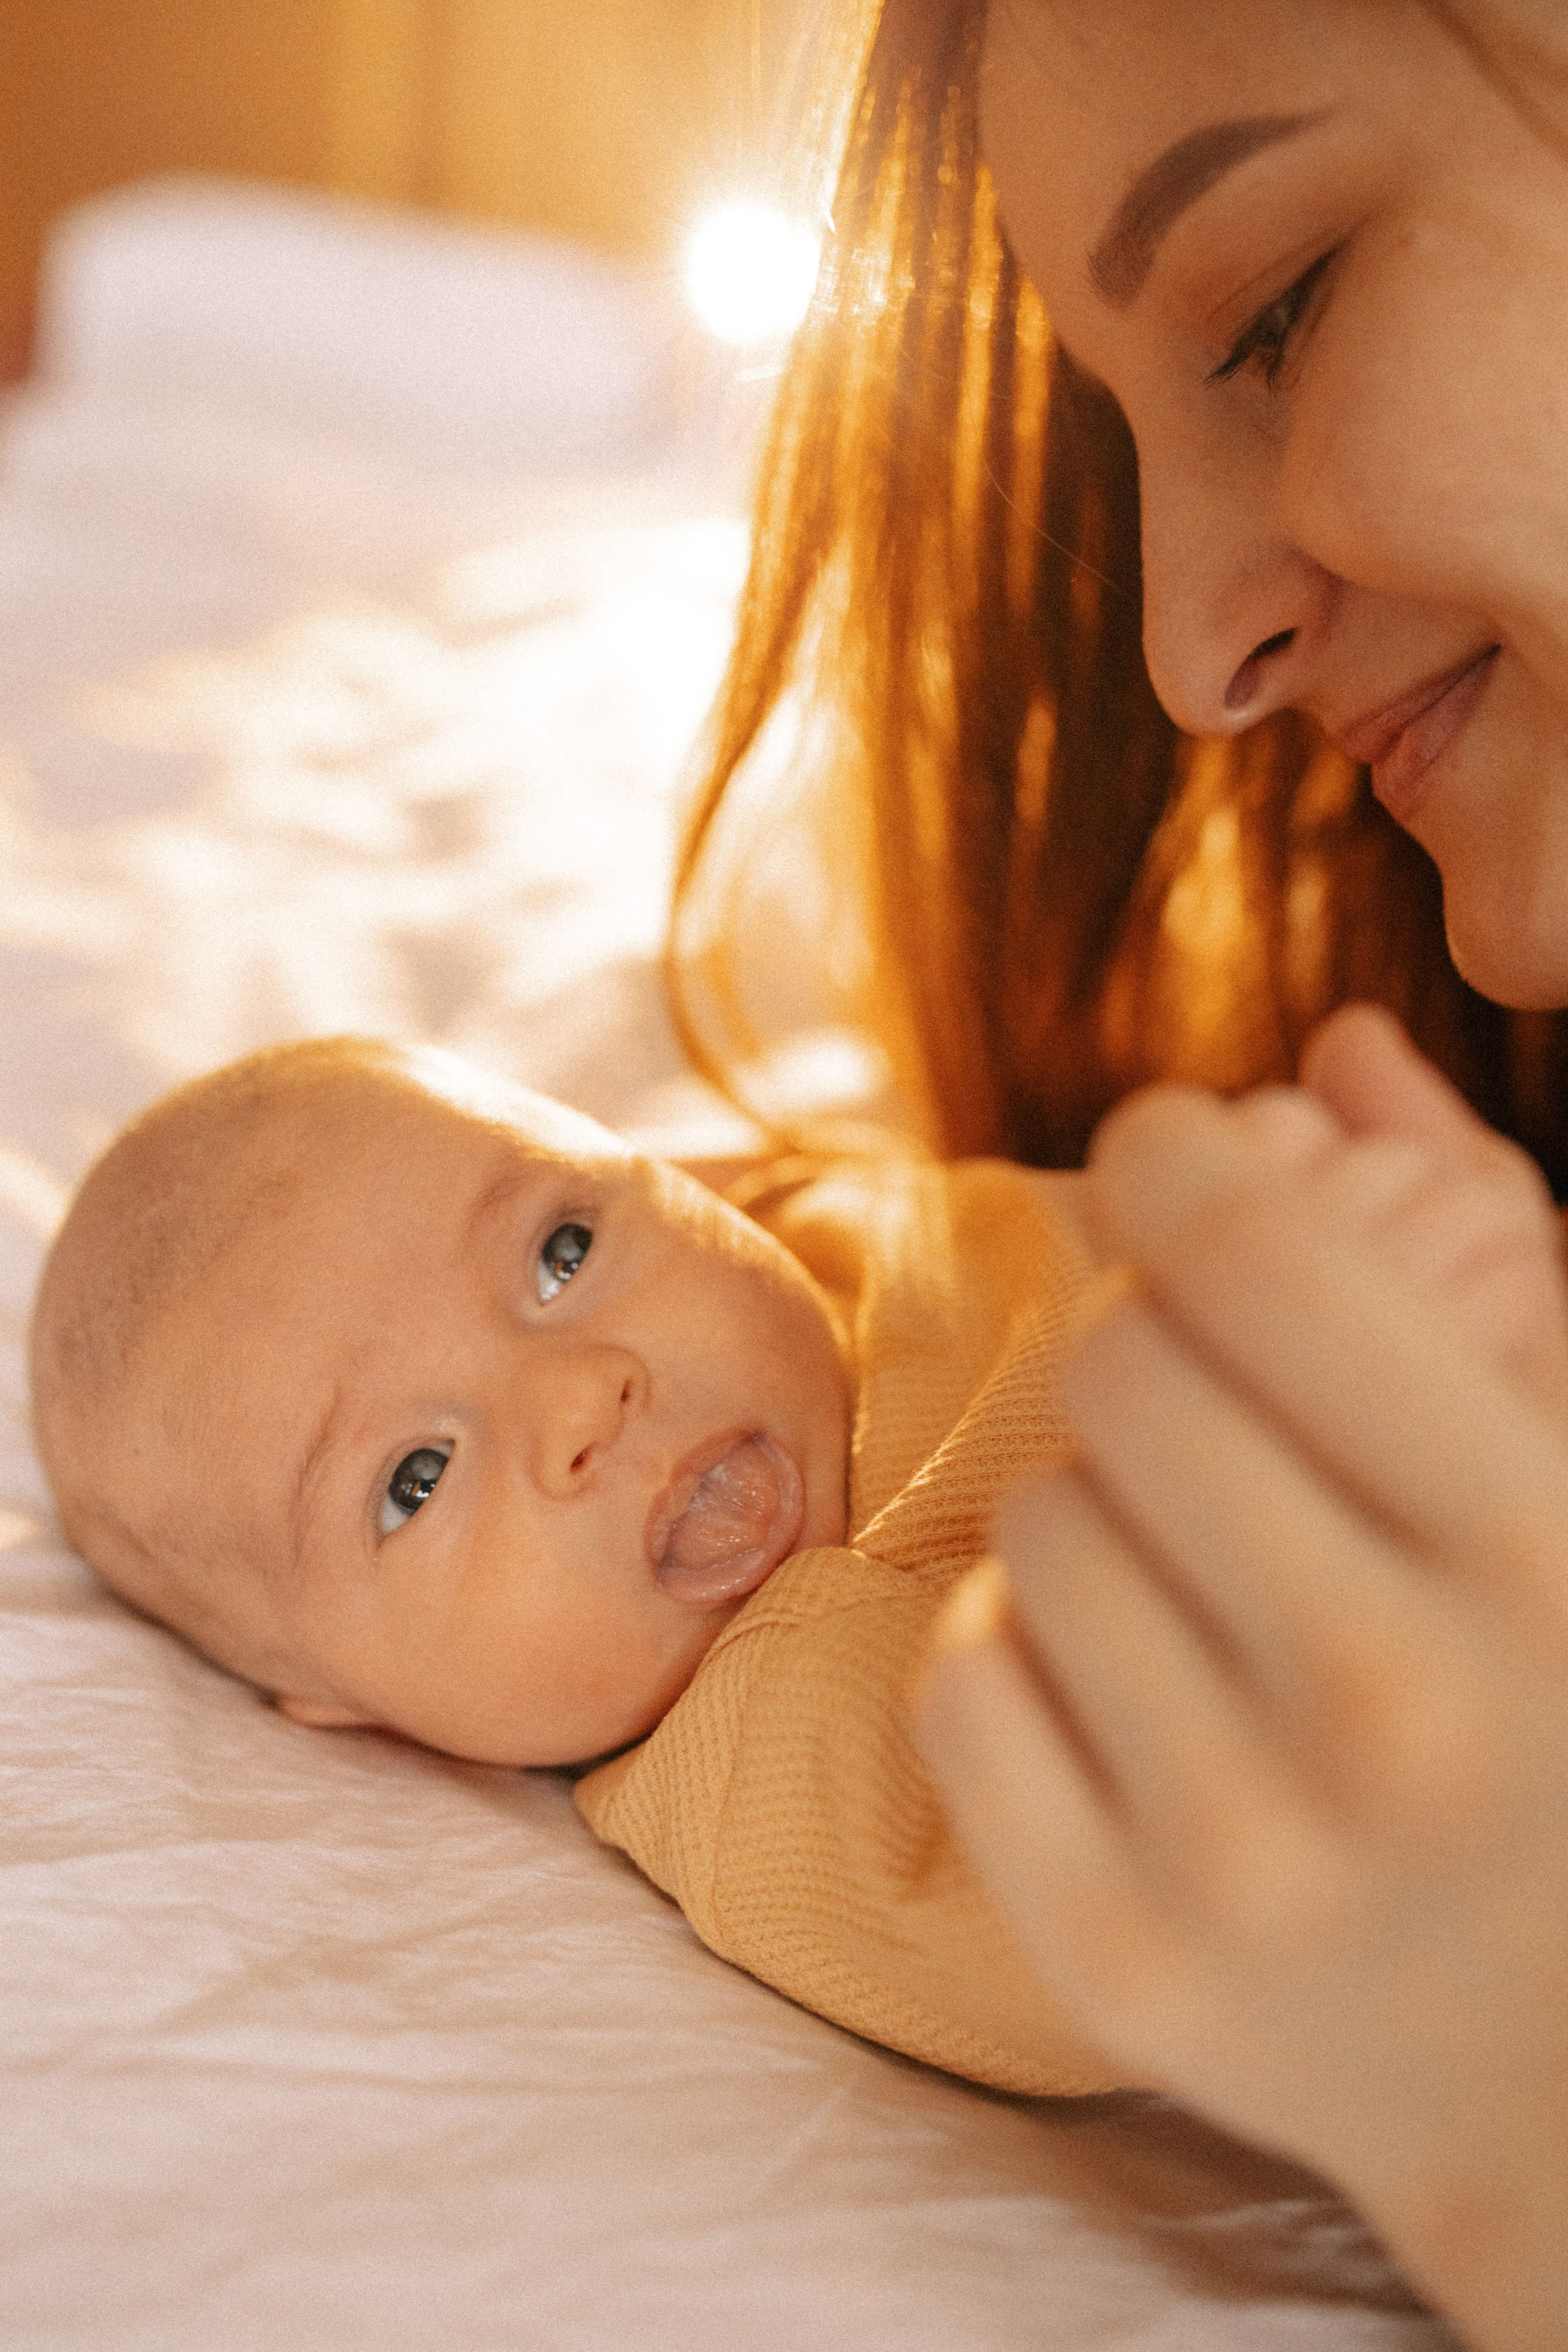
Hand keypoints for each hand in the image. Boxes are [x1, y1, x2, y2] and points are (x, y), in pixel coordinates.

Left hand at [913, 1015, 1567, 2351]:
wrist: (1556, 2061)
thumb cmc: (1560, 1698)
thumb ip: (1484, 1230)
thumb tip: (1339, 1040)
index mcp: (1533, 1549)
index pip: (1261, 1254)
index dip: (1185, 1156)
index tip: (1171, 1148)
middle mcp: (1392, 1705)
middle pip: (1121, 1371)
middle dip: (1153, 1347)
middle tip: (1210, 1405)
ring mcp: (1243, 1853)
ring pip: (1034, 1522)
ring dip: (1101, 1514)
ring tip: (1211, 1585)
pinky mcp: (1114, 1959)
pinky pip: (961, 1682)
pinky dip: (1022, 1657)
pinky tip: (1134, 1695)